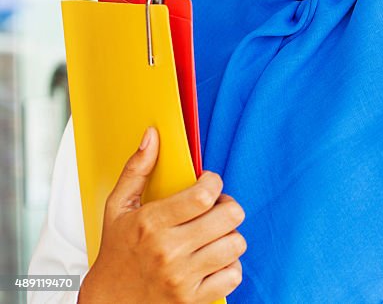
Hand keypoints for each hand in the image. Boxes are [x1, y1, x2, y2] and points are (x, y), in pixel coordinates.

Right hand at [78, 127, 246, 303]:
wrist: (108, 303)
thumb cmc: (117, 252)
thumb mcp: (118, 208)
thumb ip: (137, 169)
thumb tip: (152, 135)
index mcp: (150, 224)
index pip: (204, 195)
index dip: (214, 183)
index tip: (208, 185)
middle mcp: (168, 251)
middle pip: (229, 216)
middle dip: (228, 208)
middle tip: (217, 210)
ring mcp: (181, 277)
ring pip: (236, 244)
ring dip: (230, 237)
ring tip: (213, 236)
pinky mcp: (192, 300)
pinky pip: (234, 274)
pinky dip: (230, 266)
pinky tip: (213, 261)